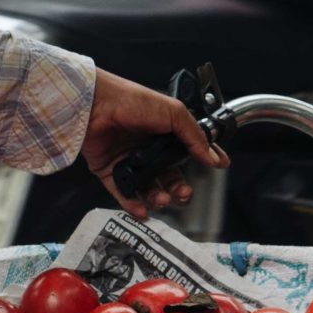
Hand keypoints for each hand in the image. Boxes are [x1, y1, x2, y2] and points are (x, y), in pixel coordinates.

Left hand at [80, 69, 227, 218]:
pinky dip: (132, 204)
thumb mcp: (173, 113)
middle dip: (179, 188)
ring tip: (162, 198)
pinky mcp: (109, 171)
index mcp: (164, 132)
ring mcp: (128, 160)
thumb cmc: (133, 102)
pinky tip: (142, 210)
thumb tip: (212, 157)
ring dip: (158, 197)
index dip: (202, 161)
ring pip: (148, 187)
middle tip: (184, 193)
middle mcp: (147, 148)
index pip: (188, 151)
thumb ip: (194, 136)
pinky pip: (123, 193)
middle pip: (169, 176)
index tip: (217, 168)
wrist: (96, 105)